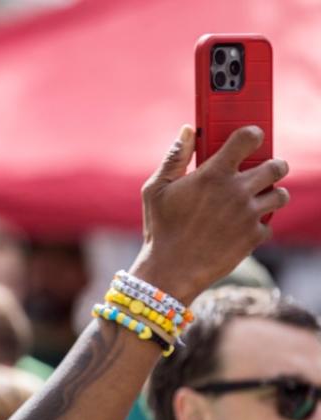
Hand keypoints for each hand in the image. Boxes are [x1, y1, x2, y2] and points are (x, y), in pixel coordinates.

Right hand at [131, 125, 288, 303]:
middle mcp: (237, 191)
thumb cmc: (159, 228)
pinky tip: (240, 227)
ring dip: (271, 195)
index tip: (250, 139)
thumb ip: (174, 158)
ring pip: (281, 195)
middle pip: (277, 166)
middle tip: (259, 173)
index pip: (248, 138)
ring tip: (254, 200)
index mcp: (213, 174)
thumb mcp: (155, 190)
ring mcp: (249, 215)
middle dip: (272, 166)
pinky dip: (258, 225)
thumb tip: (188, 130)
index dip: (252, 135)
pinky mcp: (254, 237)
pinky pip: (269, 224)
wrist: (171, 271)